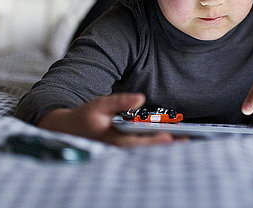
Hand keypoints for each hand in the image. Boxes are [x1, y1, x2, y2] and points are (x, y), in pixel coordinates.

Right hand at [37, 93, 185, 146]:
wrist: (66, 130)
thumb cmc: (85, 117)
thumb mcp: (99, 104)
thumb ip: (119, 101)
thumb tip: (140, 98)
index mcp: (112, 140)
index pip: (136, 143)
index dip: (153, 141)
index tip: (169, 137)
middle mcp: (118, 150)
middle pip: (145, 151)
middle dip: (165, 146)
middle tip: (185, 140)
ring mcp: (120, 153)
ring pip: (145, 153)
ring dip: (163, 148)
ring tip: (183, 141)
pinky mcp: (123, 151)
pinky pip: (141, 151)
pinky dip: (155, 146)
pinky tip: (169, 141)